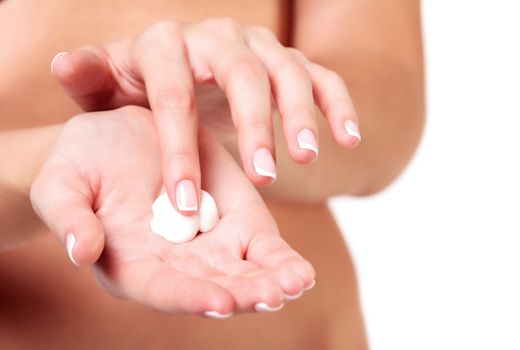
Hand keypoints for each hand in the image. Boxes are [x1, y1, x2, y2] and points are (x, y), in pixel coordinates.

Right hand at [30, 106, 314, 315]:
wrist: (112, 137)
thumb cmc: (78, 163)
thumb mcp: (62, 184)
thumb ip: (69, 216)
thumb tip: (81, 250)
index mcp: (131, 262)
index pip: (162, 288)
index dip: (189, 296)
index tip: (219, 301)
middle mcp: (174, 262)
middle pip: (212, 286)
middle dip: (244, 293)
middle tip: (275, 294)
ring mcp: (205, 242)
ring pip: (242, 270)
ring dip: (270, 279)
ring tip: (297, 281)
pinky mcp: (230, 216)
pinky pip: (258, 243)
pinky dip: (279, 257)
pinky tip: (299, 270)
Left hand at [51, 19, 360, 212]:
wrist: (182, 78)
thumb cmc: (143, 92)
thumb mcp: (110, 90)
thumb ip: (92, 80)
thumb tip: (65, 65)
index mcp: (168, 45)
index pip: (174, 93)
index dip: (178, 147)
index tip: (184, 200)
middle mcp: (218, 38)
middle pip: (243, 72)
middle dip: (254, 126)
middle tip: (263, 178)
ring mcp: (259, 48)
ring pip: (288, 71)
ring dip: (303, 114)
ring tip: (305, 158)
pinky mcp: (289, 63)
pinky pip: (323, 77)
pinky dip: (339, 105)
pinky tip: (350, 140)